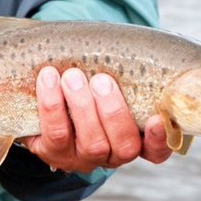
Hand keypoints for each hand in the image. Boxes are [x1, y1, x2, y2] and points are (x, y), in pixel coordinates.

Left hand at [18, 67, 173, 173]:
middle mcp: (113, 154)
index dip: (159, 140)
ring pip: (91, 144)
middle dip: (113, 112)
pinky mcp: (54, 153)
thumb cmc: (88, 82)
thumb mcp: (110, 80)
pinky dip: (52, 107)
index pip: (157, 151)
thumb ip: (125, 72)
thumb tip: (139, 43)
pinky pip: (56, 135)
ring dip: (82, 107)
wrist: (42, 97)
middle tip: (101, 80)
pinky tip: (48, 79)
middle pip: (124, 146)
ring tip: (72, 76)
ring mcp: (84, 158)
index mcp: (135, 139)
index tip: (156, 118)